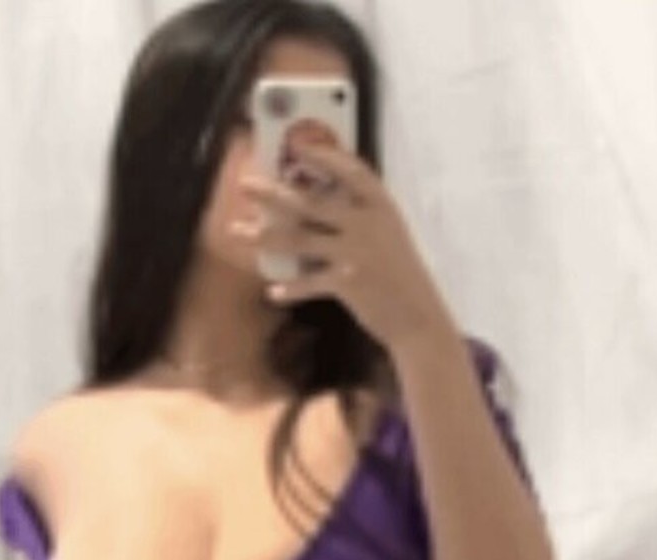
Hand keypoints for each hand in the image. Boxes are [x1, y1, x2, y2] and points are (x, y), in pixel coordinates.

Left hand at [232, 140, 451, 349]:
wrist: (419, 317)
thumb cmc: (402, 275)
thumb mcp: (390, 235)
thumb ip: (362, 217)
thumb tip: (319, 205)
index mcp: (381, 207)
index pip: (352, 171)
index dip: (325, 155)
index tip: (298, 143)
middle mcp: (366, 224)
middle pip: (311, 202)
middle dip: (273, 193)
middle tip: (244, 184)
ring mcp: (355, 252)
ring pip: (299, 239)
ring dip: (264, 236)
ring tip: (236, 231)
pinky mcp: (346, 283)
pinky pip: (308, 282)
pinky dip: (291, 288)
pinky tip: (273, 291)